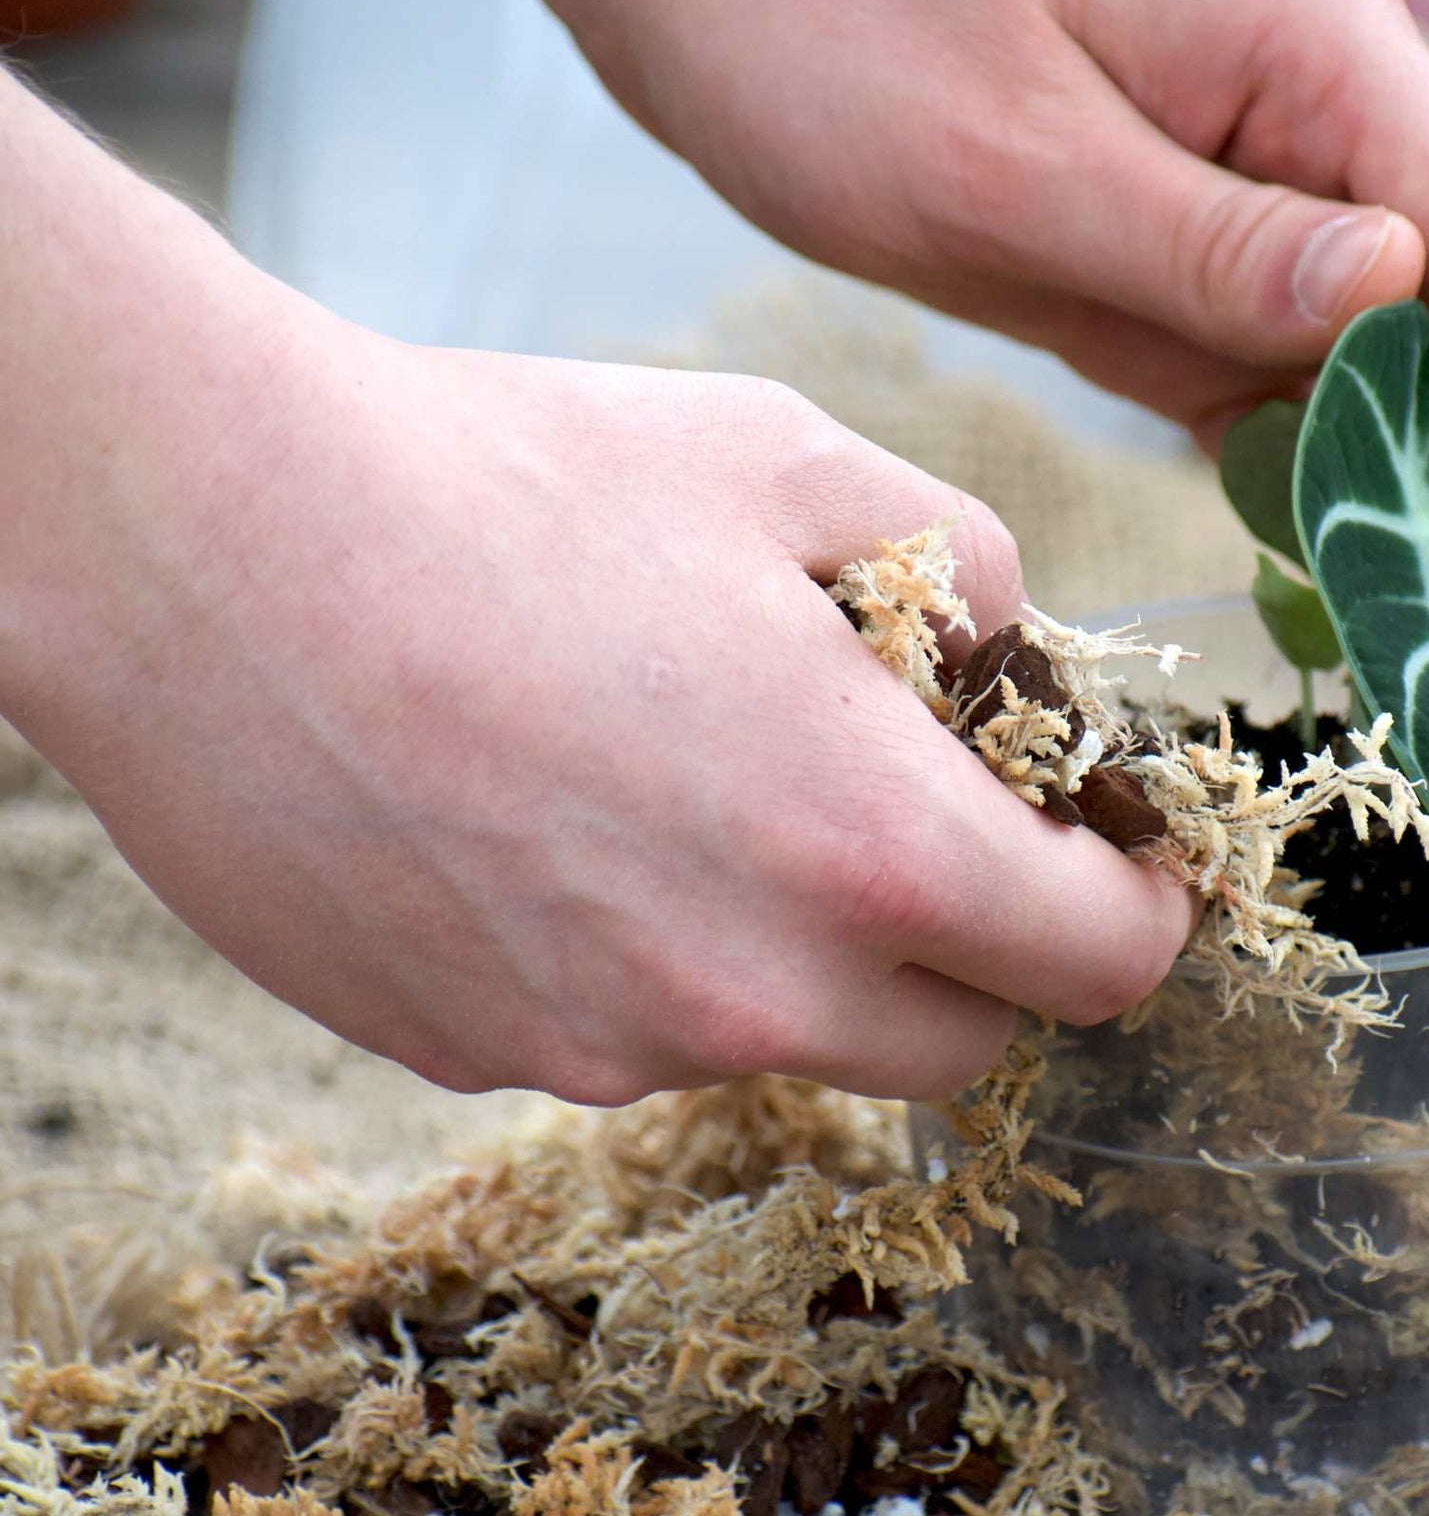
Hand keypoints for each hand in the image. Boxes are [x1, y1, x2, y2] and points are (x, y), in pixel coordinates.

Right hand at [0, 78, 1187, 1103]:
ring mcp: (608, 1047)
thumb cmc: (506, 478)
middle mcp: (754, 995)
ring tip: (685, 787)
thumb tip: (1021, 651)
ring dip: (794, 952)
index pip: (1098, 966)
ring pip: (786, 1041)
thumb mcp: (787, 459)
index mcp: (870, 849)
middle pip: (961, 1046)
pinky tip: (552, 824)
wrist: (207, 543)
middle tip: (923, 832)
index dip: (1134, 910)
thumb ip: (966, 566)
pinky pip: (626, 1035)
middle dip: (980, 954)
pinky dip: (641, 959)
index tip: (1119, 864)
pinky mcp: (481, 1056)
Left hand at [439, 0, 1428, 723]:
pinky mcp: (1199, 264)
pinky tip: (1416, 615)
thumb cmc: (833, 21)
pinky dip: (1372, 509)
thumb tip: (1399, 294)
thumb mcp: (1009, 154)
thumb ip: (1204, 241)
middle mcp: (1324, 123)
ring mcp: (1269, 195)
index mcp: (1311, 59)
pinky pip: (1317, 400)